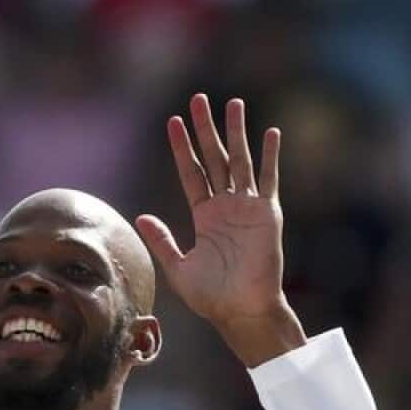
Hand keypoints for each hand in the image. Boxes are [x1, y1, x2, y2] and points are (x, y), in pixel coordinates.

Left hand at [136, 94, 305, 365]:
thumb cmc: (211, 295)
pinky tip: (269, 132)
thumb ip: (161, 239)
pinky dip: (270, 156)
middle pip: (213, 157)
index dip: (182, 148)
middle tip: (198, 99)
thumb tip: (140, 217)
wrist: (240, 310)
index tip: (173, 122)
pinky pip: (269, 179)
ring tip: (232, 103)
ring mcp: (247, 207)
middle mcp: (225, 206)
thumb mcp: (177, 266)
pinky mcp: (267, 213)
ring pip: (239, 160)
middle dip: (206, 129)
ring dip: (236, 132)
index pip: (191, 172)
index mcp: (203, 215)